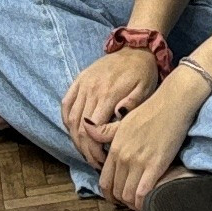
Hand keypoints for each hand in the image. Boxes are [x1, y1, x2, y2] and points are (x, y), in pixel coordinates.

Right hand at [60, 46, 160, 167]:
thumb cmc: (143, 73)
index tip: (103, 161)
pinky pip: (66, 103)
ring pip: (70, 118)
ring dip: (75, 138)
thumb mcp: (145, 89)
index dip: (94, 150)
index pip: (92, 130)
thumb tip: (117, 117)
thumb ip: (132, 104)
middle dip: (85, 150)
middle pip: (78, 128)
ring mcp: (82, 84)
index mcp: (107, 94)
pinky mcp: (78, 80)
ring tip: (87, 151)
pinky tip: (75, 132)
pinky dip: (66, 120)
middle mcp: (90, 89)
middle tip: (95, 162)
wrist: (135, 49)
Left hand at [98, 63, 205, 208]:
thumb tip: (86, 127)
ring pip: (128, 196)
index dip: (110, 195)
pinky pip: (143, 193)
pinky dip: (144, 202)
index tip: (118, 198)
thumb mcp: (123, 122)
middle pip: (116, 191)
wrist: (173, 103)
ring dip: (134, 204)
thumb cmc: (150, 111)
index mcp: (114, 147)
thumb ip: (105, 131)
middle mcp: (123, 156)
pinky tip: (150, 200)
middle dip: (122, 201)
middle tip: (132, 202)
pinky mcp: (155, 165)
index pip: (105, 181)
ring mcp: (138, 161)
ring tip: (142, 202)